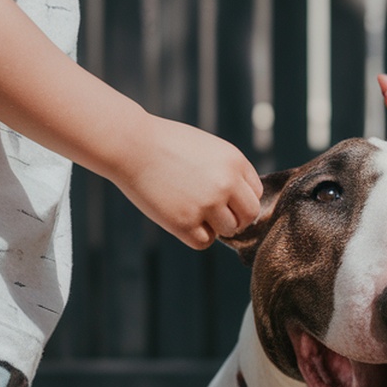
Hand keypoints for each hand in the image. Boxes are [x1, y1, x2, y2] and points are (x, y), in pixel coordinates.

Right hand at [112, 117, 262, 248]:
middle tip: (214, 213)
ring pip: (228, 230)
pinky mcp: (184, 222)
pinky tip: (182, 219)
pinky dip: (196, 235)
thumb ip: (229, 172)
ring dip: (215, 226)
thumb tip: (241, 205)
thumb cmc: (168, 145)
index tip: (222, 197)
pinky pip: (204, 242)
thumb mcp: (209, 149)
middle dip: (235, 218)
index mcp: (235, 162)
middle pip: (249, 216)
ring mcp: (206, 204)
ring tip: (192, 209)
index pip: (255, 194)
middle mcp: (226, 184)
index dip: (240, 200)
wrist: (131, 145)